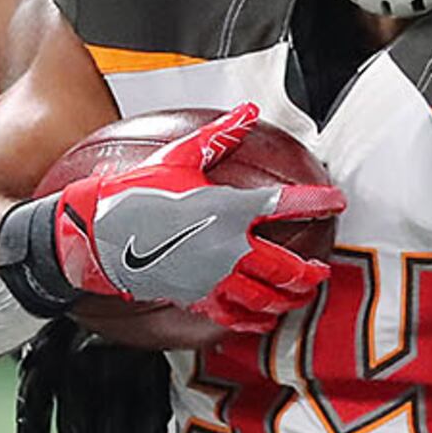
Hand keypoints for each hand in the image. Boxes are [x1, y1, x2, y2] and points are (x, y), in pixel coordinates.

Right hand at [6, 105, 343, 331]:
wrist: (95, 234)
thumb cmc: (133, 192)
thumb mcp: (177, 157)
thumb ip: (218, 137)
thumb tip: (247, 111)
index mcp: (229, 209)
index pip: (287, 206)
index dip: (318, 202)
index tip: (337, 201)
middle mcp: (229, 248)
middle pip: (287, 268)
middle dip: (310, 273)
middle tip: (320, 271)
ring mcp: (214, 278)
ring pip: (267, 298)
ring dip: (289, 299)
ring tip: (299, 297)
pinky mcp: (195, 298)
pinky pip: (234, 317)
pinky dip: (254, 321)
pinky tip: (261, 320)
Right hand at [14, 317, 170, 432]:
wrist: (71, 276)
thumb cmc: (119, 333)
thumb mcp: (146, 360)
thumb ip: (151, 417)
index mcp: (146, 362)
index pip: (149, 428)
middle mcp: (113, 361)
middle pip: (115, 430)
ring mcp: (74, 358)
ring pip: (76, 421)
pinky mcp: (38, 355)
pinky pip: (34, 402)